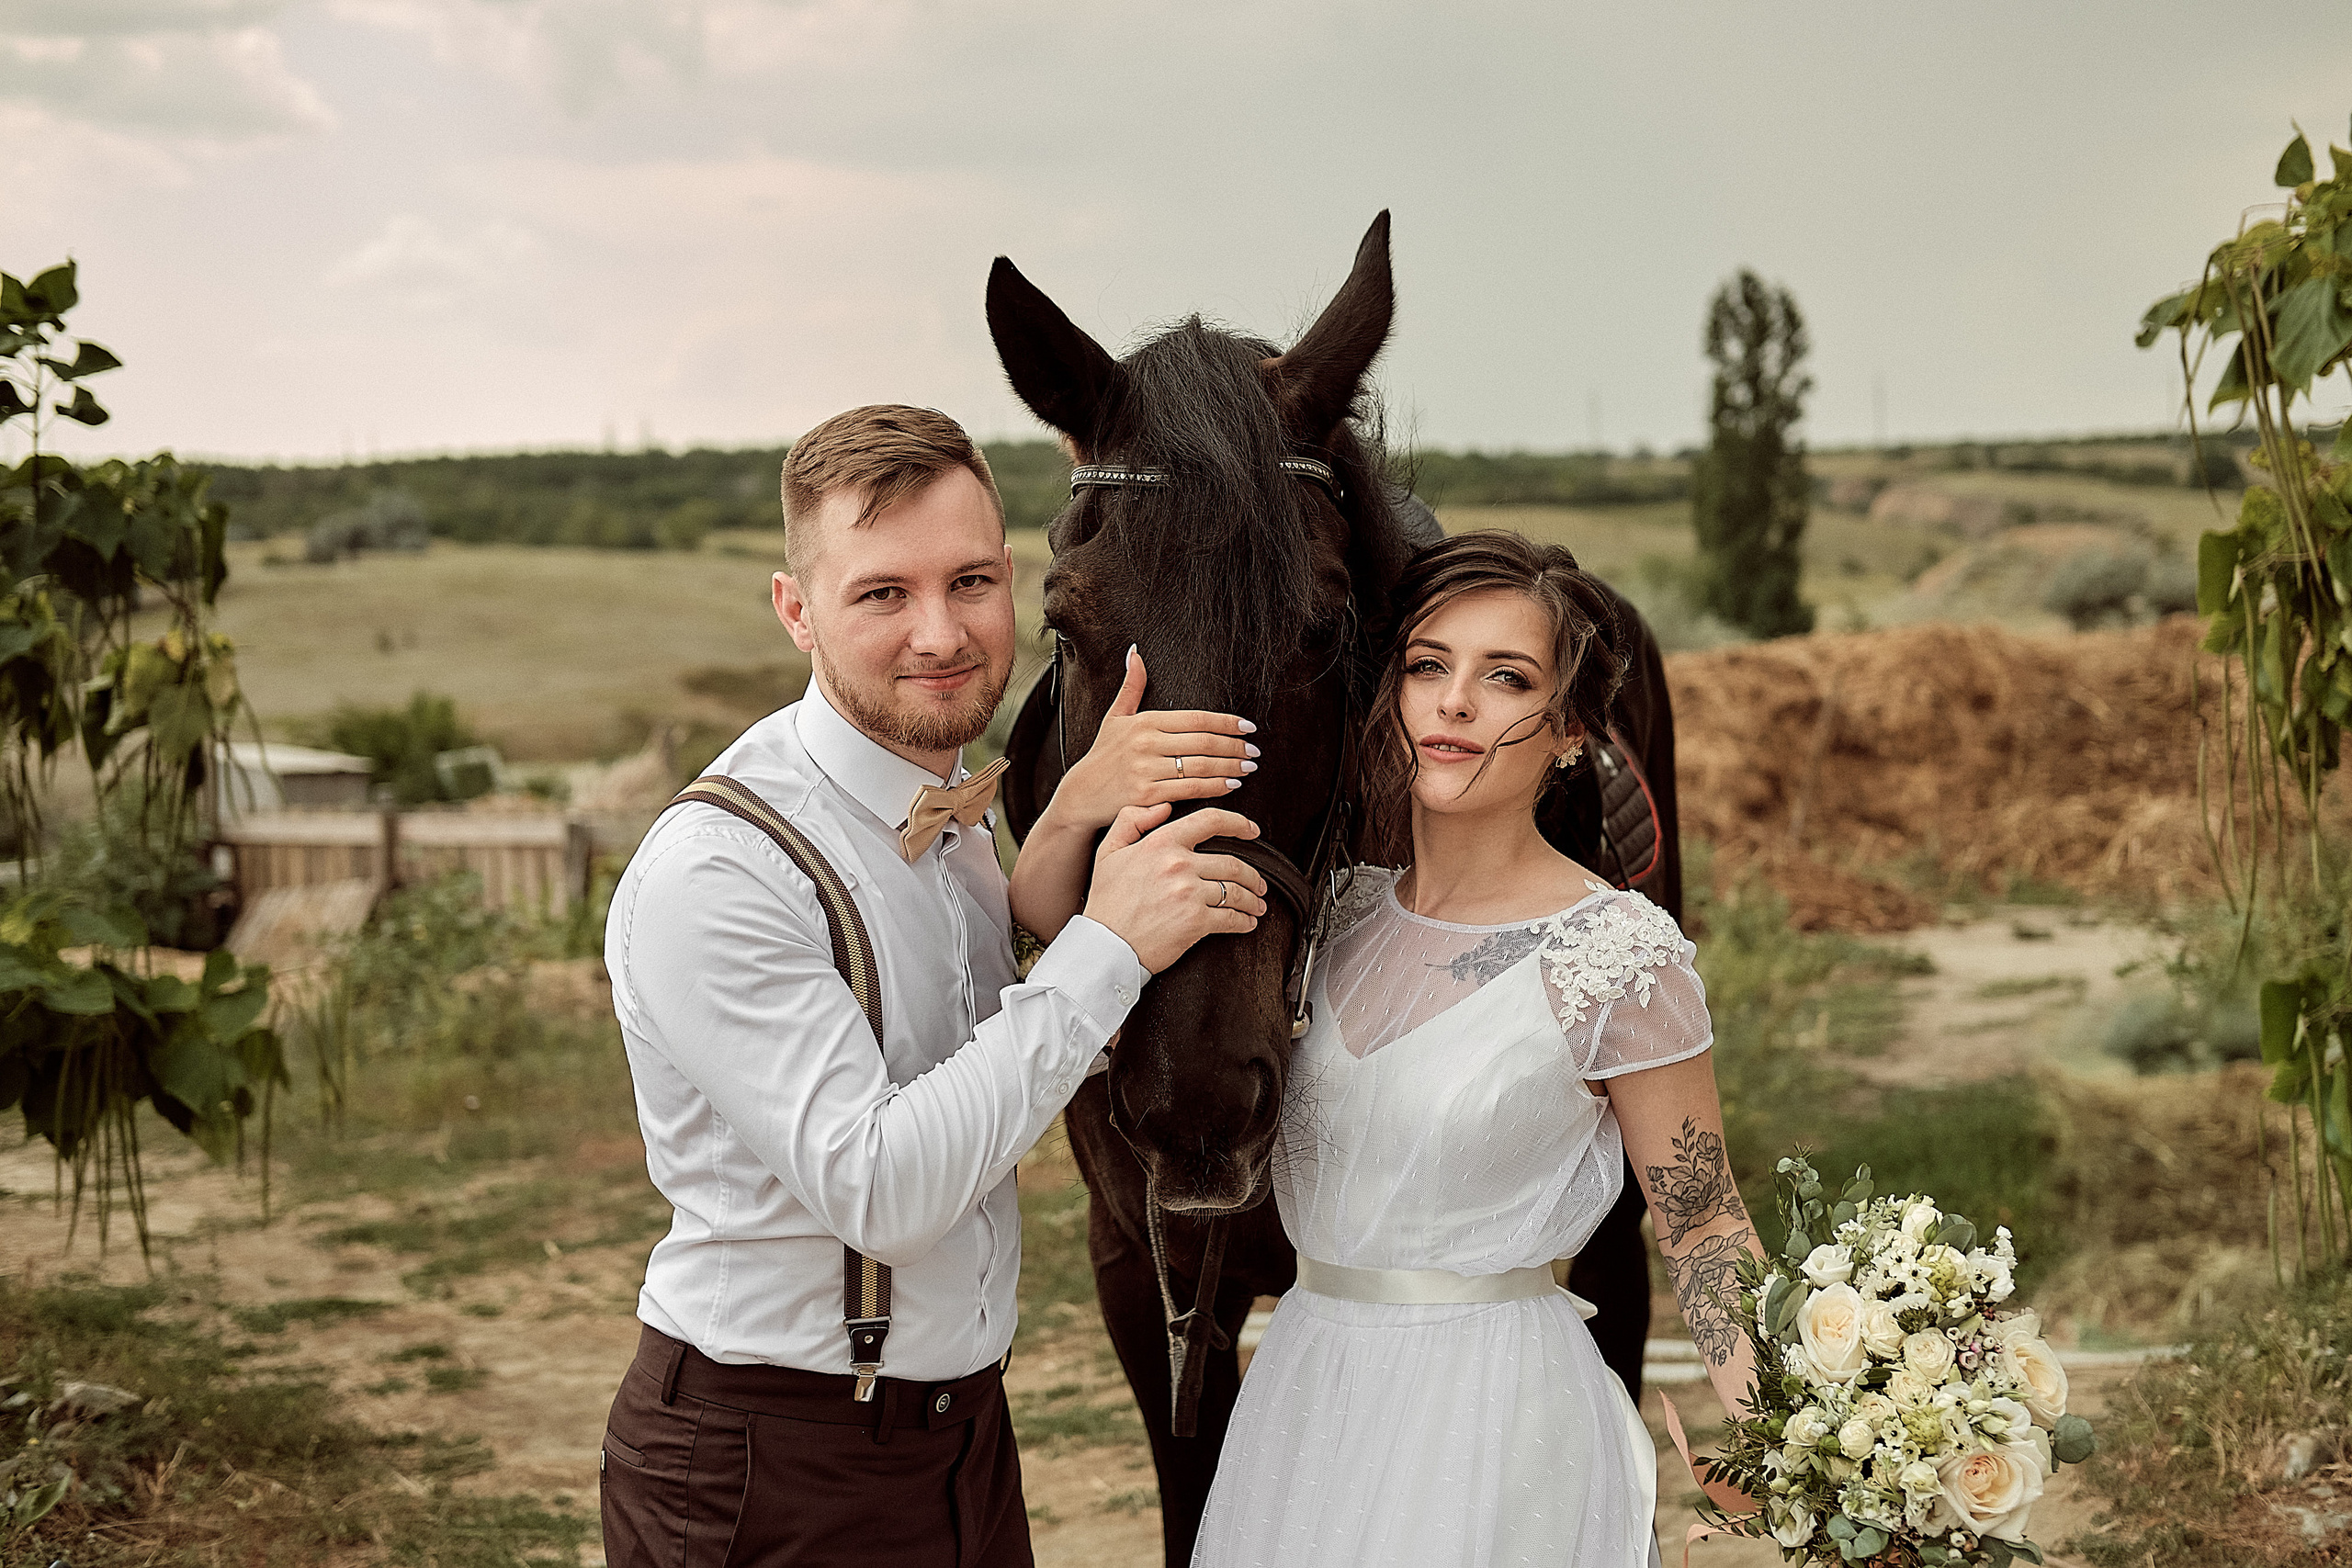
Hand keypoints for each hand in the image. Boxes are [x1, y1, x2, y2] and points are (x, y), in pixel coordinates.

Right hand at [1048, 648, 1257, 831]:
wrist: (1082, 794)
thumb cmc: (1103, 755)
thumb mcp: (1115, 717)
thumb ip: (1132, 686)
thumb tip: (1136, 652)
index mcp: (1144, 722)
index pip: (1196, 719)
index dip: (1226, 722)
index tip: (1247, 726)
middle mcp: (1146, 744)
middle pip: (1203, 742)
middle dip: (1234, 746)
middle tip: (1254, 749)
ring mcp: (1146, 770)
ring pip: (1201, 766)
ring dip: (1231, 766)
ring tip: (1249, 766)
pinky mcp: (1147, 795)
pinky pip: (1190, 789)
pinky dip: (1215, 786)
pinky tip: (1231, 784)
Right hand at [1081, 804, 1269, 973]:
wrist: (1105, 945)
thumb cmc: (1106, 903)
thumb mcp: (1109, 852)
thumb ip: (1132, 821)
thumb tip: (1163, 807)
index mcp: (1161, 843)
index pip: (1210, 821)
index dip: (1238, 824)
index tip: (1252, 831)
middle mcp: (1178, 864)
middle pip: (1232, 863)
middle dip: (1253, 876)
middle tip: (1258, 884)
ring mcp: (1189, 892)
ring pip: (1236, 891)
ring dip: (1252, 899)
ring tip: (1256, 905)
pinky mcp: (1196, 921)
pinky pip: (1231, 918)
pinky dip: (1244, 921)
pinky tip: (1246, 923)